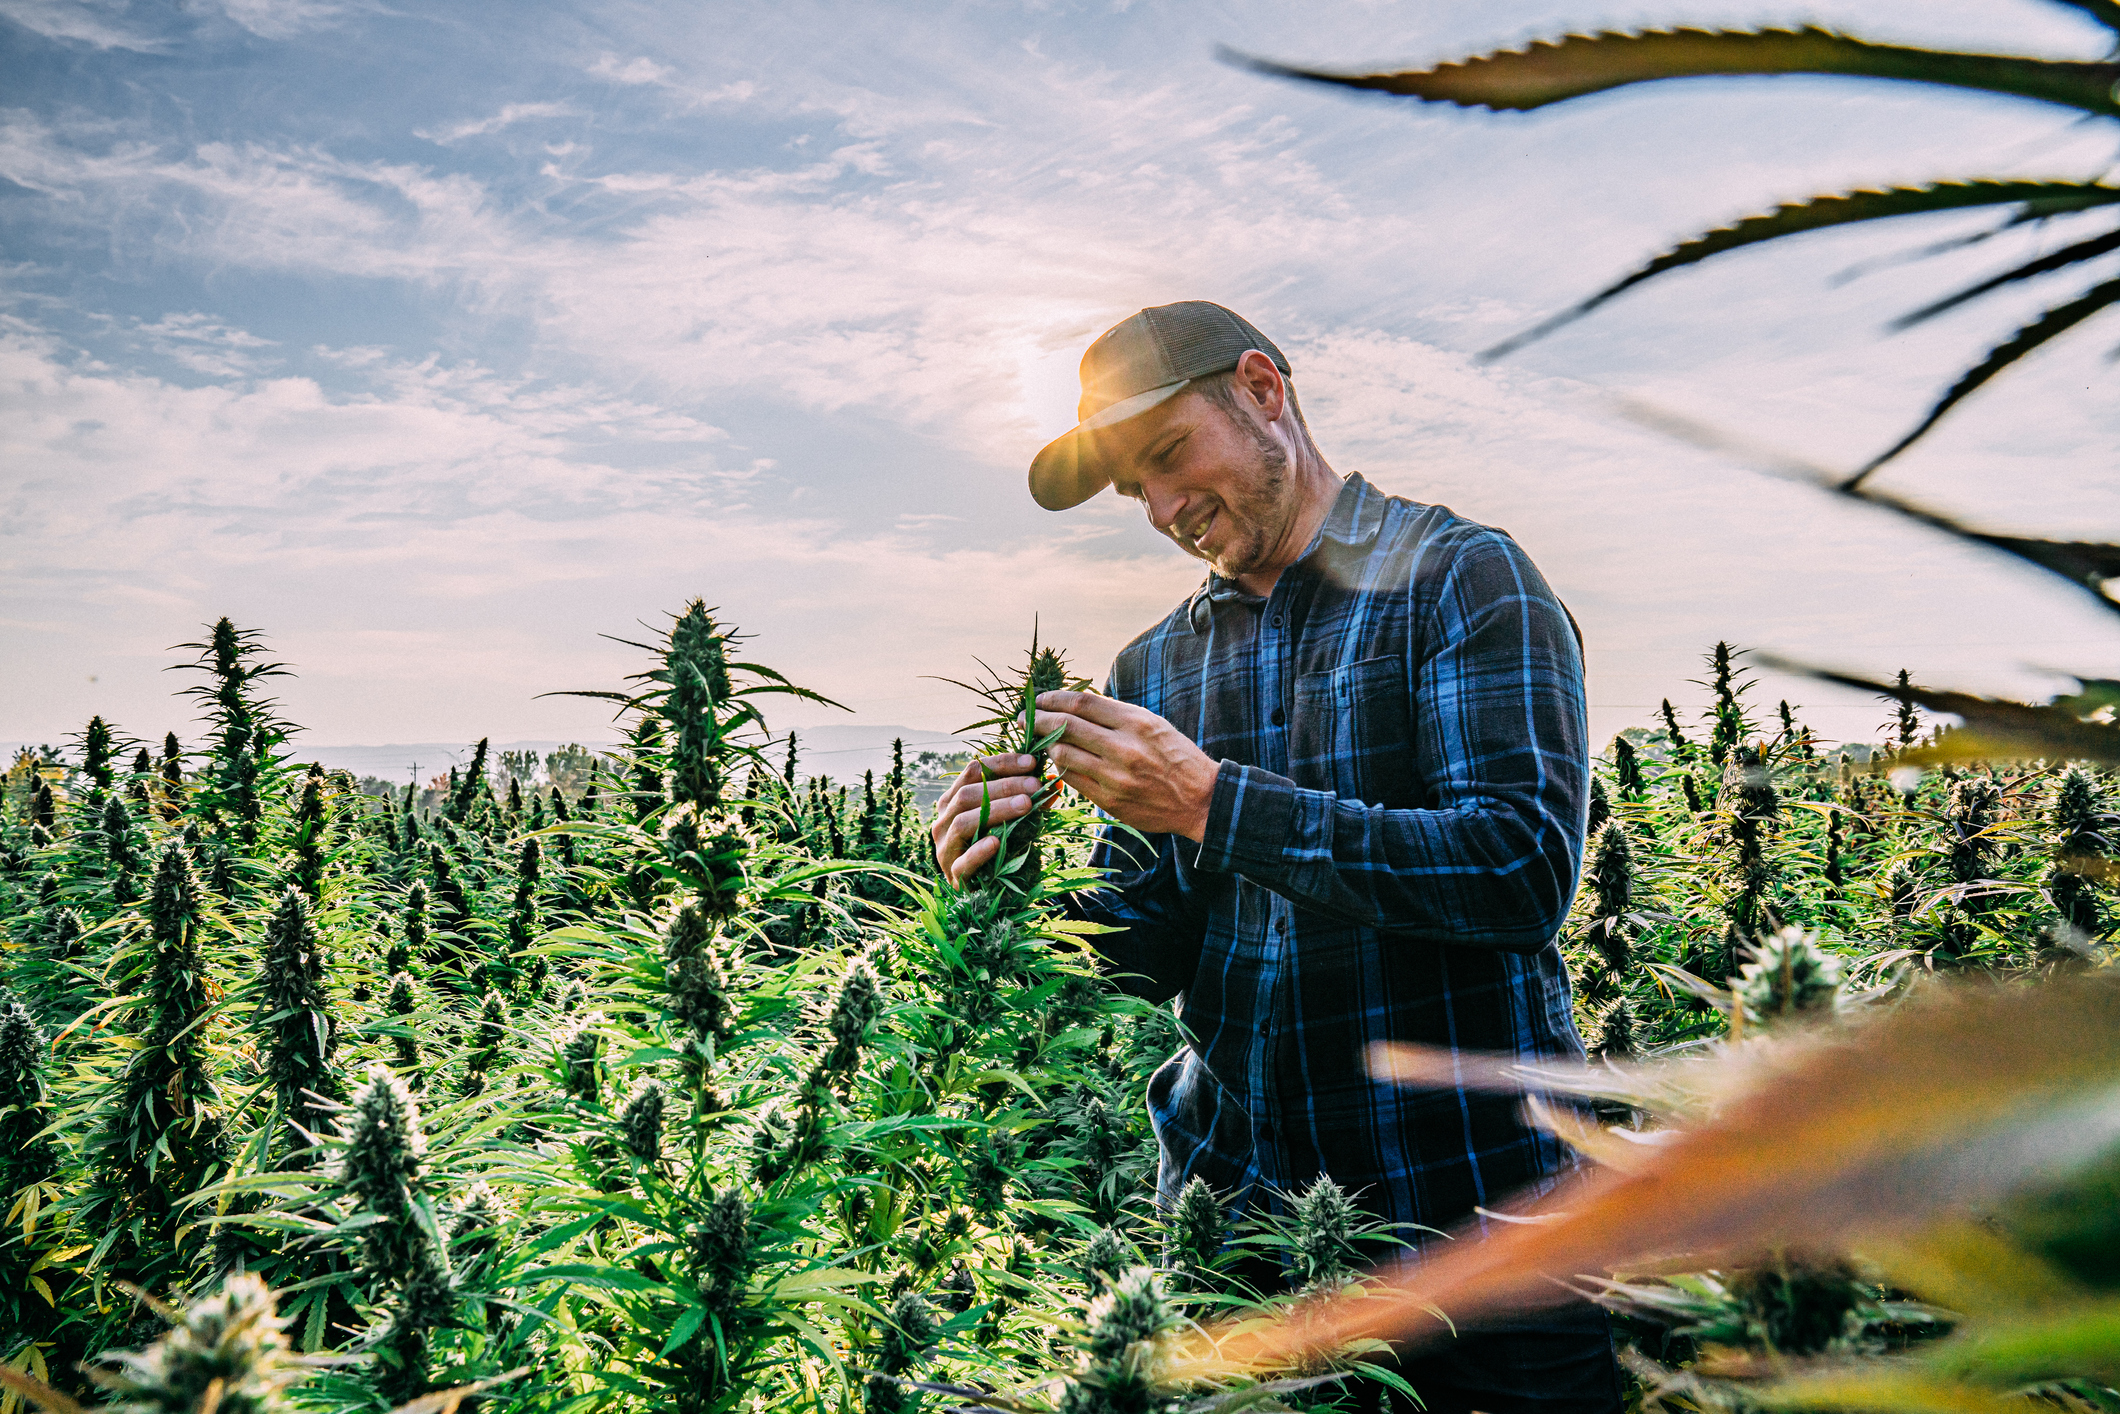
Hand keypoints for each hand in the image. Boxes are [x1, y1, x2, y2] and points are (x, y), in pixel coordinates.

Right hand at [931, 752, 1044, 885]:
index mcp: (954, 800)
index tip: (1032, 762)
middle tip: (1035, 786)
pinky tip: (997, 842)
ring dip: (996, 810)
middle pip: (968, 794)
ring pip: (963, 822)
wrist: (992, 892)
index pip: (973, 771)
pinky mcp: (954, 876)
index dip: (1002, 763)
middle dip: (1004, 786)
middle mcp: (944, 821)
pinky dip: (978, 851)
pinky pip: (963, 862)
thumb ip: (1030, 800)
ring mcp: (945, 849)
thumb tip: (1056, 781)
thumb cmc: (1001, 847)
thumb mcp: (1014, 819)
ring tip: (1026, 805)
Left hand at [1032, 691, 1217, 841]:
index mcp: (1135, 723)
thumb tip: (1075, 706)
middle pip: (1066, 727)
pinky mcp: (1110, 801)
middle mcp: (1124, 748)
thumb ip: (1115, 715)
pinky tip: (1058, 763)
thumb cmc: (1176, 757)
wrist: (1201, 799)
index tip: (1040, 699)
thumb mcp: (1152, 724)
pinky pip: (1073, 781)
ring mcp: (1115, 777)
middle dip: (1038, 720)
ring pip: (1063, 756)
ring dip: (1045, 746)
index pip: (1081, 703)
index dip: (1053, 699)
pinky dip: (1061, 769)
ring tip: (1039, 741)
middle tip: (1024, 718)